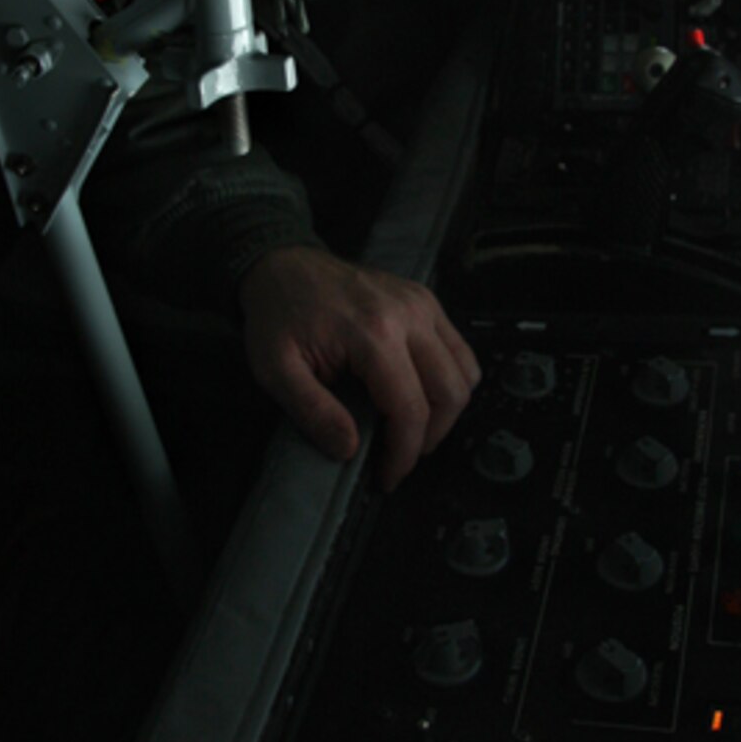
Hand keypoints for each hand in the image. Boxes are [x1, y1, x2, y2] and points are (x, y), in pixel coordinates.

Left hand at [238, 245, 480, 490]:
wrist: (282, 265)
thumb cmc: (278, 315)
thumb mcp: (275, 369)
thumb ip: (312, 412)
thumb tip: (349, 449)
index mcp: (373, 332)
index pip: (411, 409)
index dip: (404, 454)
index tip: (387, 476)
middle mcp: (408, 315)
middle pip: (450, 392)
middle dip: (430, 436)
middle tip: (400, 455)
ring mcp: (421, 303)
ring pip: (465, 371)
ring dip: (445, 409)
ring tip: (412, 427)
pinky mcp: (425, 301)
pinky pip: (458, 348)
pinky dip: (449, 378)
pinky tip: (418, 392)